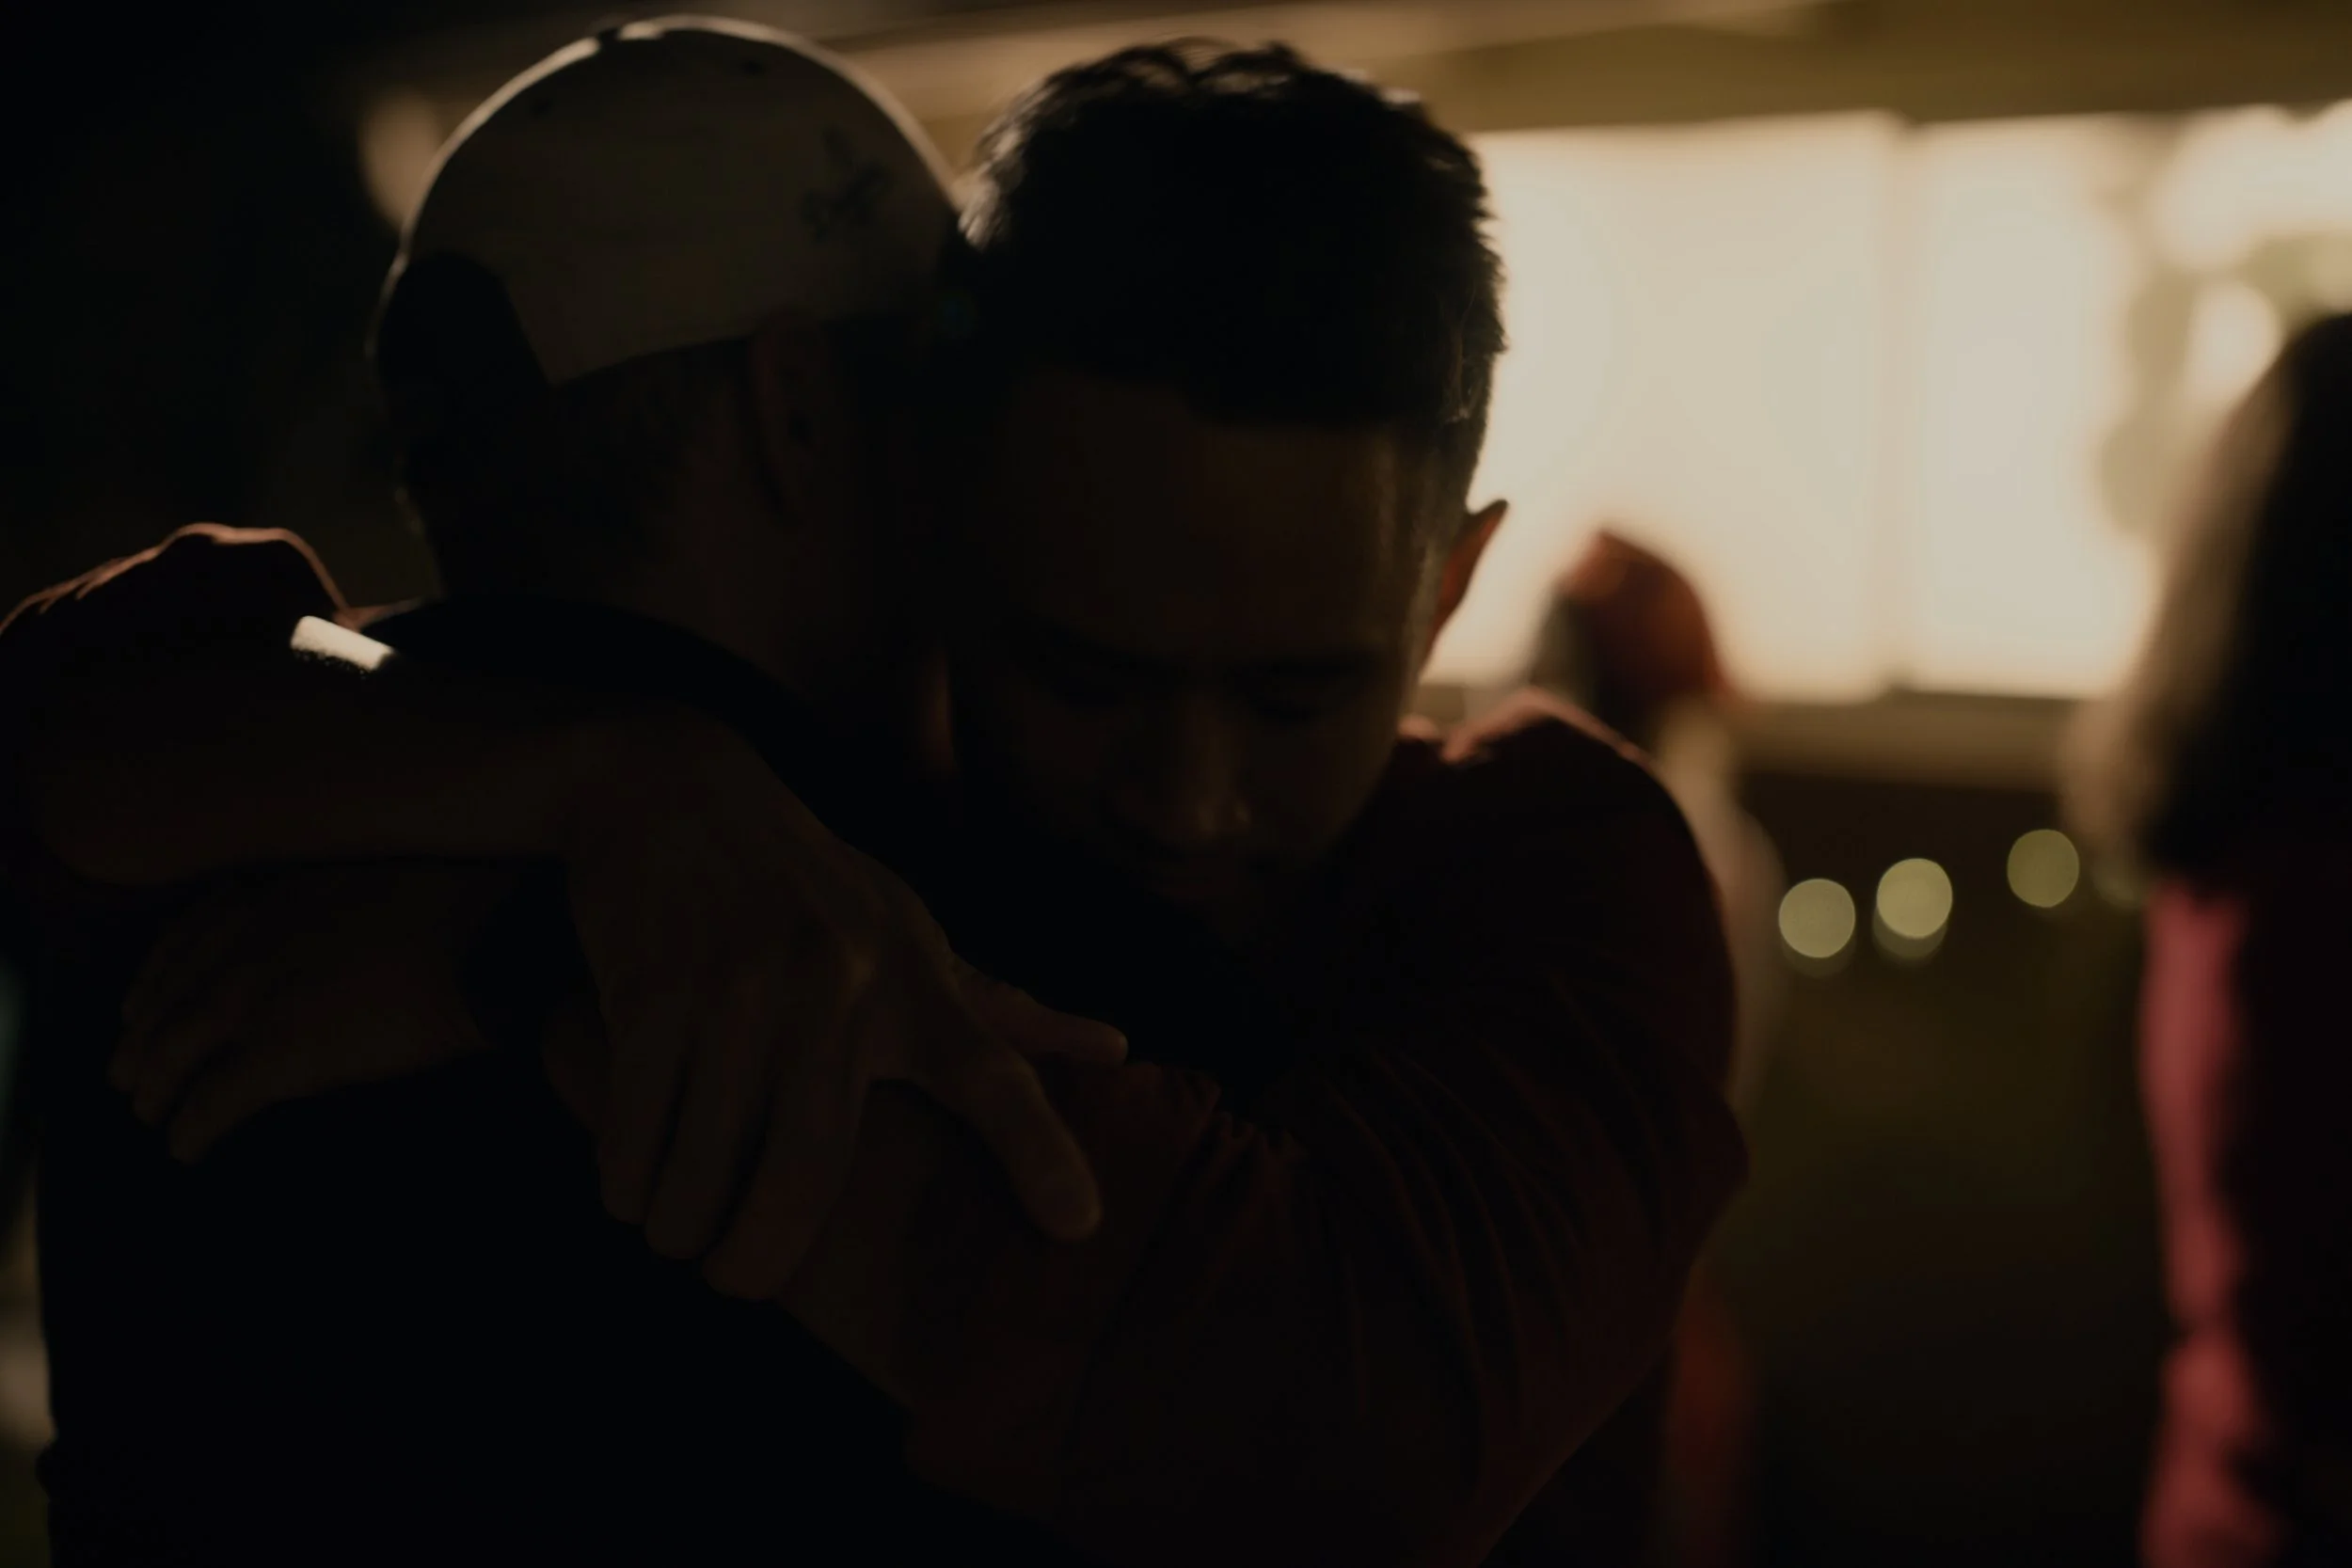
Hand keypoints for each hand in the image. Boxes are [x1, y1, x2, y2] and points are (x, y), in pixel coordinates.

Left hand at [113, 864, 515, 1159]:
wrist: (480, 938)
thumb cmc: (456, 902)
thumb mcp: (374, 881)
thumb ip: (328, 907)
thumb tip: (329, 933)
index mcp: (270, 900)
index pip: (186, 940)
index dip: (154, 979)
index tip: (138, 1002)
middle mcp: (244, 946)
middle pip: (167, 1003)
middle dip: (140, 1044)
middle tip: (125, 1075)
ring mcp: (255, 1001)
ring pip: (173, 1054)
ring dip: (154, 1090)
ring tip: (148, 1116)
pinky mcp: (277, 1056)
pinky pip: (213, 1103)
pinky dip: (190, 1130)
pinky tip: (184, 1151)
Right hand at [560, 713, 1127, 1298]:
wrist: (673, 790)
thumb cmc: (809, 883)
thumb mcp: (908, 928)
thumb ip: (1001, 1005)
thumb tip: (1116, 1047)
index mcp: (913, 979)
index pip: (993, 1070)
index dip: (1039, 1148)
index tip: (1078, 1225)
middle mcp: (841, 985)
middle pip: (807, 1173)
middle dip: (757, 1259)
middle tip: (734, 1282)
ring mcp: (744, 987)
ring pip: (702, 1172)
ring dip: (674, 1227)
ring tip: (672, 1229)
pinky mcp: (657, 991)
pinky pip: (636, 1135)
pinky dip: (624, 1183)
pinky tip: (629, 1183)